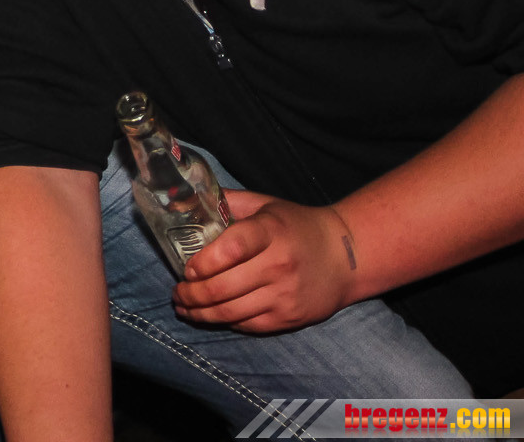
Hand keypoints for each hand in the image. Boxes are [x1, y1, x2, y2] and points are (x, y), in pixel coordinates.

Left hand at [173, 190, 357, 332]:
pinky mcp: (290, 318)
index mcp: (270, 231)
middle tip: (177, 293)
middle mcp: (278, 265)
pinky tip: (211, 315)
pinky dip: (225, 321)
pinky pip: (248, 325)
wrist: (345, 256)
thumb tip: (186, 199)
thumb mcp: (265, 204)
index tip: (186, 268)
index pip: (231, 248)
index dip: (203, 262)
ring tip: (184, 307)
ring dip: (200, 313)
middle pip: (223, 287)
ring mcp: (285, 295)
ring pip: (231, 311)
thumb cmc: (296, 226)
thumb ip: (227, 201)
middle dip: (191, 294)